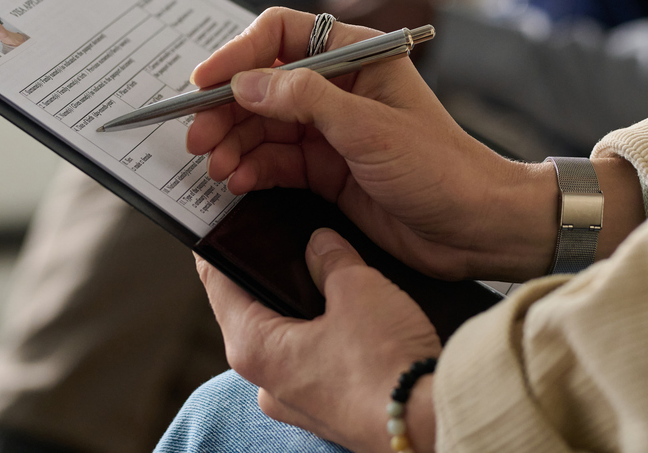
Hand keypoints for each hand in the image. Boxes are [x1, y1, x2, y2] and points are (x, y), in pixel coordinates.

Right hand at [188, 7, 559, 281]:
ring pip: (264, 126)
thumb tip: (246, 83)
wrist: (475, 228)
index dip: (238, 54)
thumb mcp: (368, 128)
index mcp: (357, 55)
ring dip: (234, 143)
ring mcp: (331, 129)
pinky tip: (235, 181)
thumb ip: (304, 100)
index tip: (204, 83)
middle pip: (264, 84)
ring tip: (213, 166)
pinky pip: (276, 161)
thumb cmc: (440, 167)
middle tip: (196, 136)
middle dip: (227, 109)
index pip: (282, 34)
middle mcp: (339, 87)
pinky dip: (251, 169)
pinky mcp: (327, 169)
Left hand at [197, 228, 440, 452]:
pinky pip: (315, 361)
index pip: (218, 286)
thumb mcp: (356, 288)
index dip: (219, 249)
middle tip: (282, 238)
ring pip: (287, 338)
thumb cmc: (384, 362)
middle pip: (253, 311)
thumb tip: (321, 243)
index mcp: (254, 348)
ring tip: (326, 270)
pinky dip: (325, 335)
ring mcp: (298, 401)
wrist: (429, 424)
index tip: (219, 224)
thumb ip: (331, 258)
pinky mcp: (329, 409)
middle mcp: (267, 382)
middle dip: (269, 276)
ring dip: (303, 307)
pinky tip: (352, 314)